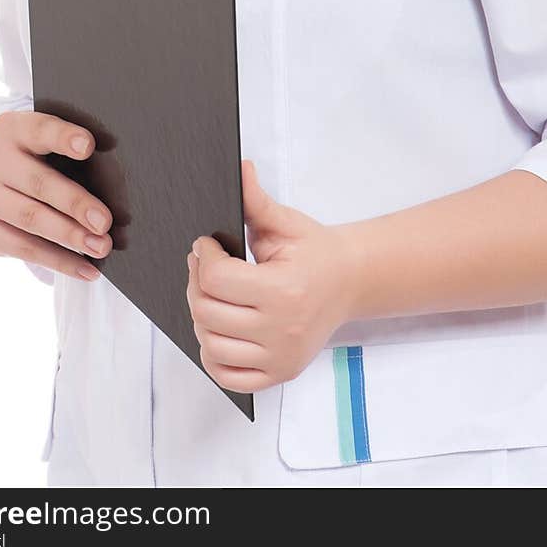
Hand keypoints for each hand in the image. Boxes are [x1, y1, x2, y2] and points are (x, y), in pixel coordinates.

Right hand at [0, 110, 113, 279]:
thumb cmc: (42, 156)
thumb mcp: (50, 143)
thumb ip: (74, 152)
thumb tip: (119, 182)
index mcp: (12, 128)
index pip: (40, 130)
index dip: (63, 138)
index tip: (89, 146)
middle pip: (37, 182)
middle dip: (74, 204)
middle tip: (105, 223)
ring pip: (29, 219)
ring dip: (69, 237)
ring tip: (100, 249)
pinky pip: (21, 249)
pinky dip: (57, 261)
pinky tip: (85, 269)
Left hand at [186, 160, 357, 392]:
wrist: (351, 281)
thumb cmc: (318, 252)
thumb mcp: (288, 223)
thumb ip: (256, 201)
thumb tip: (240, 170)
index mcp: (284, 290)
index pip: (217, 280)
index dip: (202, 257)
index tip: (205, 245)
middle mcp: (282, 330)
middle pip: (208, 313)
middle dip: (195, 283)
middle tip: (201, 265)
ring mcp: (280, 357)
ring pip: (211, 346)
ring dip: (201, 319)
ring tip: (210, 296)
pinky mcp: (280, 373)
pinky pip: (228, 377)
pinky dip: (213, 356)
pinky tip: (218, 330)